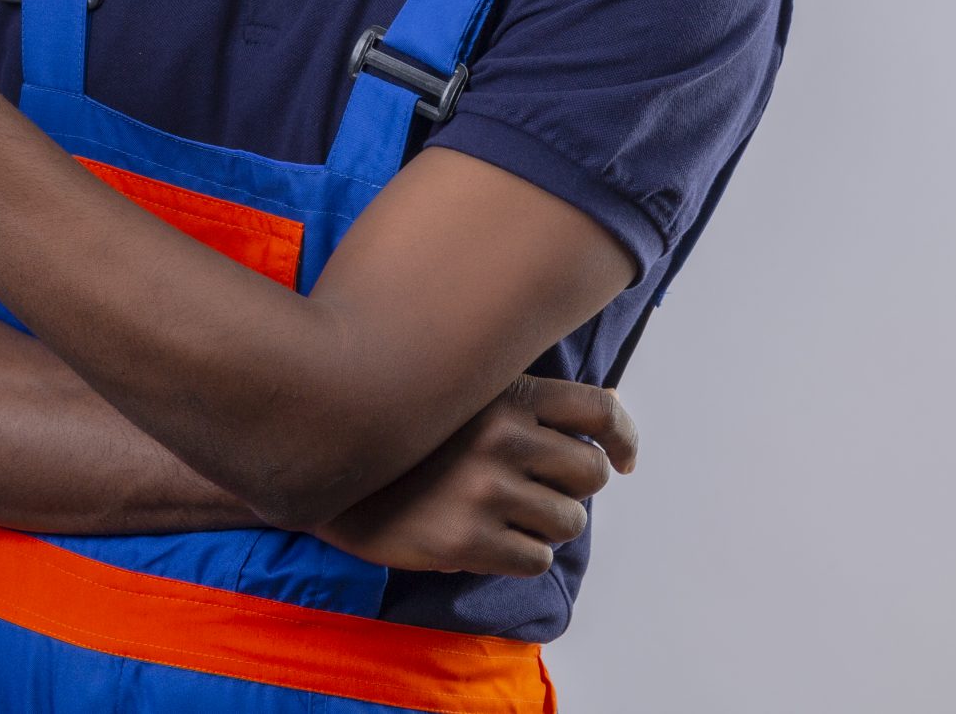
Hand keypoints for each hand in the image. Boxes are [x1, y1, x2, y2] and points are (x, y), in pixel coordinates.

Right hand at [307, 375, 637, 577]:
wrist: (330, 476)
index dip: (623, 437)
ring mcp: (483, 490)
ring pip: (569, 522)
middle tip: (543, 492)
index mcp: (504, 395)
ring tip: (507, 517)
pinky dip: (523, 557)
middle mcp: (500, 437)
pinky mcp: (465, 542)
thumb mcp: (461, 397)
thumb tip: (604, 423)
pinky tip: (489, 542)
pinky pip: (536, 560)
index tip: (625, 458)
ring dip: (547, 526)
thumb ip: (522, 404)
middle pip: (592, 472)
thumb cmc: (406, 439)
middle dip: (575, 488)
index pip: (598, 409)